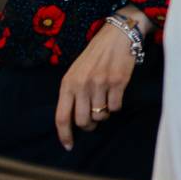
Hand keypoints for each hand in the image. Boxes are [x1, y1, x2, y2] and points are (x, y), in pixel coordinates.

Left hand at [55, 22, 137, 149]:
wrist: (118, 34)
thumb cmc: (96, 55)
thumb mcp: (76, 71)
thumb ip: (72, 92)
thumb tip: (74, 119)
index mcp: (68, 83)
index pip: (62, 116)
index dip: (65, 134)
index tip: (69, 145)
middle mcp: (82, 85)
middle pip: (83, 120)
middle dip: (89, 125)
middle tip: (94, 121)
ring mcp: (101, 83)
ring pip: (101, 114)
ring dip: (104, 114)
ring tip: (106, 103)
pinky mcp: (118, 82)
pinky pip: (116, 106)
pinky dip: (116, 105)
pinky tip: (116, 94)